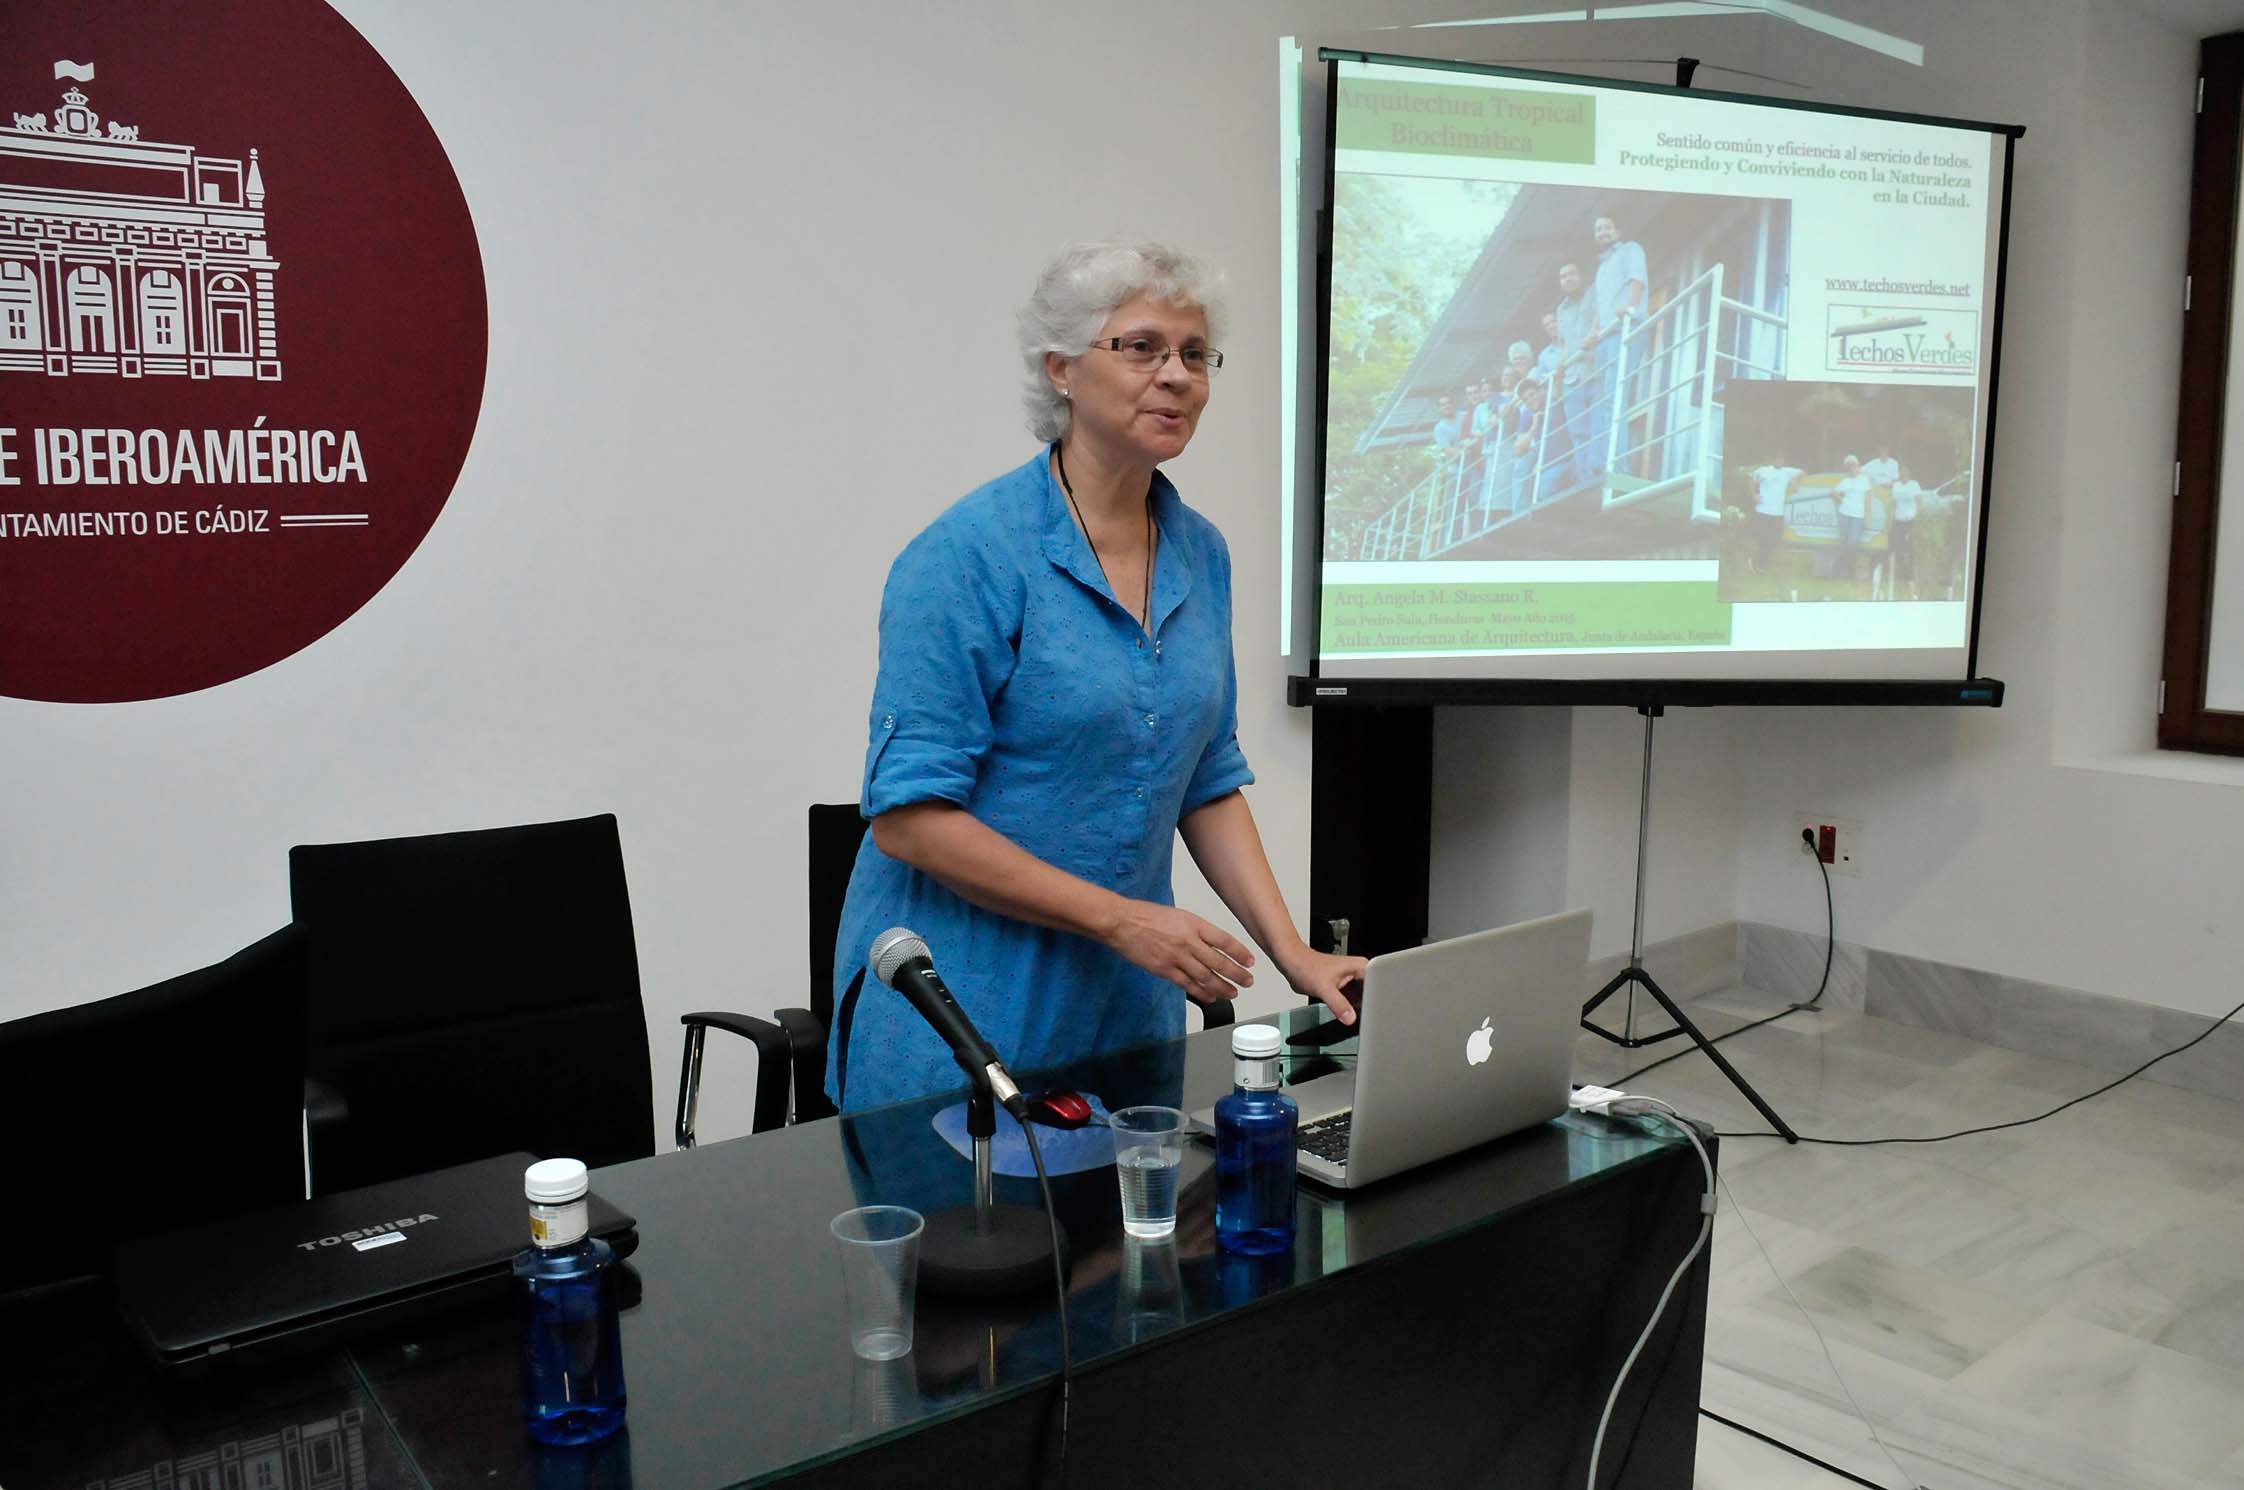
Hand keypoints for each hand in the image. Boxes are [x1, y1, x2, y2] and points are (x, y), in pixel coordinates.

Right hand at [1108, 900, 1255, 1001]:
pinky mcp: (1164, 970)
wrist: (1123, 922)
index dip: (1240, 953)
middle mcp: (1188, 941)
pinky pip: (1187, 984)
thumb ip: (1196, 930)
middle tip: (1248, 981)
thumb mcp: (1179, 915)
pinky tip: (1210, 997)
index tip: (1250, 961)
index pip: (1224, 940)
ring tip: (1233, 993)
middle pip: (1219, 961)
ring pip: (1206, 976)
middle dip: (1237, 974)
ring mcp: (1176, 957)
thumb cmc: (1147, 916)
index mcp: (1193, 924)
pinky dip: (1201, 992)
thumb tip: (1214, 945)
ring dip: (1222, 987)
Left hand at [1279, 946, 1368, 1024]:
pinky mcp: (1343, 989)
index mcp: (1361, 967)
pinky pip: (1351, 1002)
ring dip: (1358, 1010)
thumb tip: (1350, 1018)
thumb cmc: (1305, 965)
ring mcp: (1351, 981)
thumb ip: (1338, 1004)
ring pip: (1362, 1000)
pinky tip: (1347, 1016)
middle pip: (1372, 995)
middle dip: (1368, 1007)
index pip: (1379, 986)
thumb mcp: (1324, 988)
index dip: (1377, 1001)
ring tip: (1355, 1018)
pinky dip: (1349, 1010)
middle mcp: (1359, 973)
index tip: (1375, 1014)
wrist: (1292, 963)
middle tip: (1364, 1019)